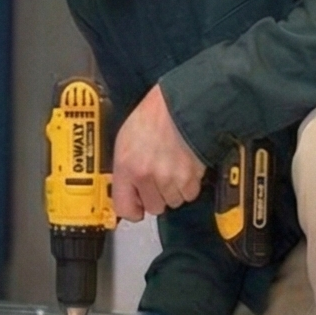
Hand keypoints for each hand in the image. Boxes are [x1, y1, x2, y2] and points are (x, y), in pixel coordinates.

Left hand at [112, 86, 204, 221]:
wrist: (182, 105)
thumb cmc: (154, 116)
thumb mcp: (126, 140)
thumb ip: (125, 168)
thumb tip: (126, 187)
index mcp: (127, 167)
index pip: (124, 208)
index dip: (132, 209)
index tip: (136, 207)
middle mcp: (147, 176)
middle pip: (153, 208)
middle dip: (156, 196)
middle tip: (159, 177)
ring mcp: (170, 178)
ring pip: (173, 202)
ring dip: (173, 189)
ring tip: (172, 166)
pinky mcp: (191, 177)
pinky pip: (190, 194)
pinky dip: (189, 184)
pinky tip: (184, 166)